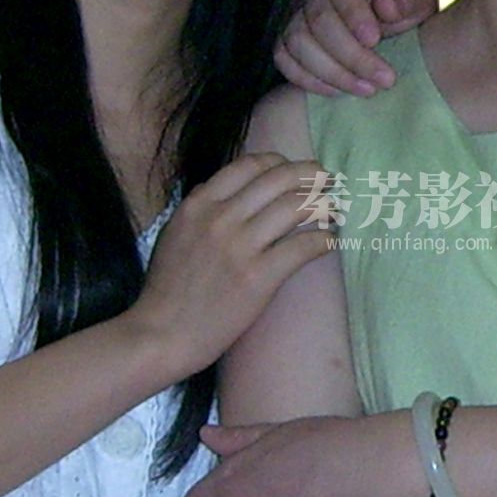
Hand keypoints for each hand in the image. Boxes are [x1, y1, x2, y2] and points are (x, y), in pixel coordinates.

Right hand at [127, 152, 339, 376]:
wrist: (161, 334)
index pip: (251, 165)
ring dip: (324, 203)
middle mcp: (221, 218)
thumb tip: (225, 188)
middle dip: (312, 174)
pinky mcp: (259, 278)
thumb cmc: (167, 288)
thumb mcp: (175, 232)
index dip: (281, 162)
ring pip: (296, 207)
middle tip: (328, 179)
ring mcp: (241, 247)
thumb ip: (200, 207)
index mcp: (200, 204)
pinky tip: (330, 241)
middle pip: (280, 179)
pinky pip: (303, 247)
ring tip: (335, 208)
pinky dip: (324, 240)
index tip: (296, 171)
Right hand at [275, 0, 436, 96]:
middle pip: (319, 18)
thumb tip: (386, 9)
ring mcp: (293, 8)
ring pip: (298, 41)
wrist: (379, 1)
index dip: (354, 14)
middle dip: (351, 55)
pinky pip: (283, 57)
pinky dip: (307, 78)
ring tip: (367, 89)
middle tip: (384, 79)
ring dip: (332, 72)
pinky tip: (338, 91)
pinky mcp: (284, 33)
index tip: (375, 40)